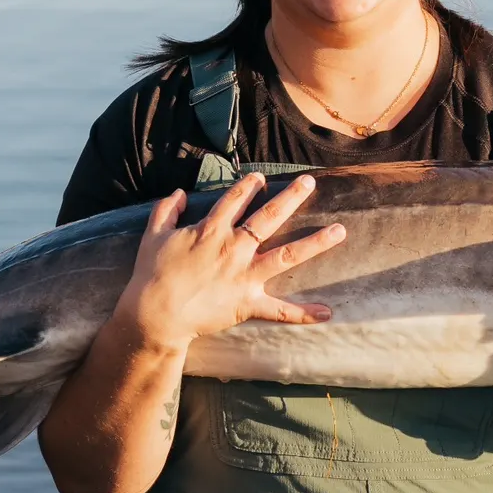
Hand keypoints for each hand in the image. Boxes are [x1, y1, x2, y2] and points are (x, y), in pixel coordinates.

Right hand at [115, 173, 343, 352]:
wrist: (154, 314)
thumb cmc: (151, 274)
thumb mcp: (152, 235)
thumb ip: (166, 210)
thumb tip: (179, 192)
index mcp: (211, 230)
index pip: (236, 200)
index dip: (249, 186)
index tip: (261, 178)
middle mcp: (234, 248)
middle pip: (269, 217)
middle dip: (291, 197)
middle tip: (310, 183)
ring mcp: (244, 275)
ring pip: (287, 255)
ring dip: (315, 243)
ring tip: (340, 231)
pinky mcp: (248, 302)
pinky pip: (279, 310)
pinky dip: (303, 313)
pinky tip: (327, 313)